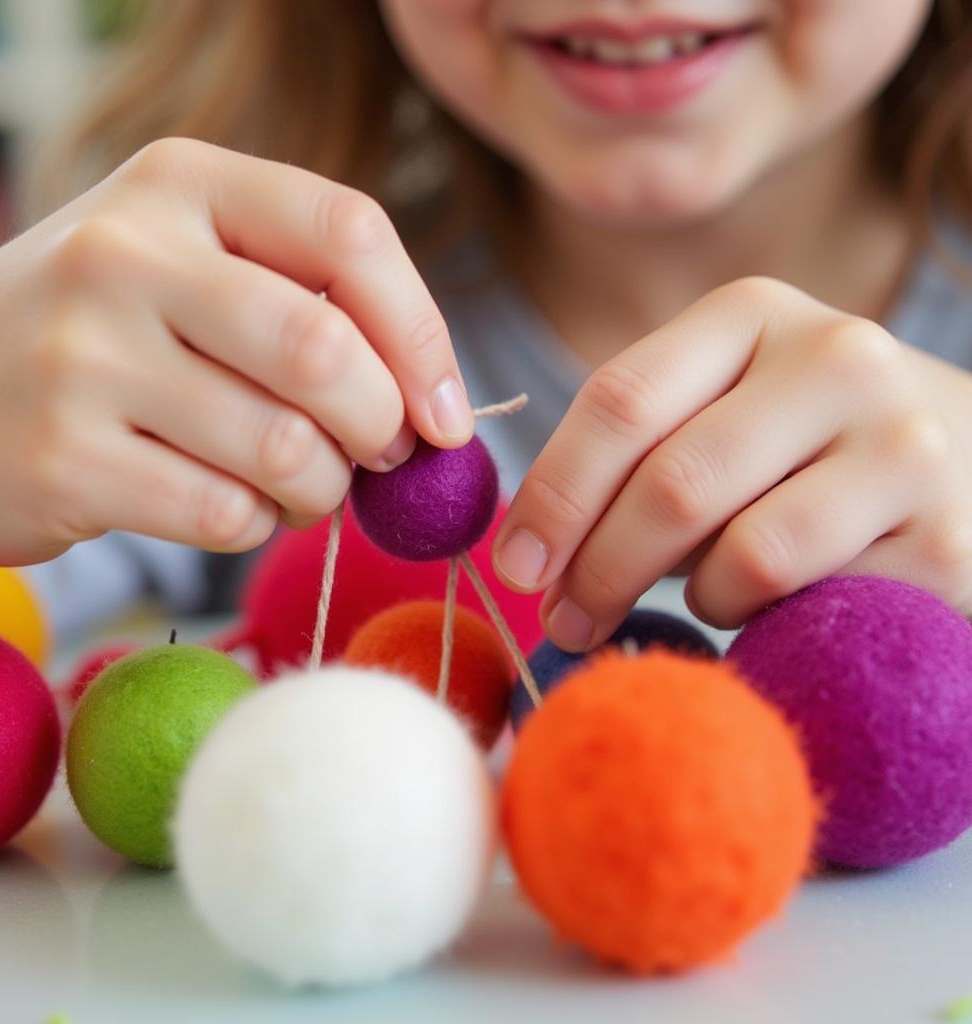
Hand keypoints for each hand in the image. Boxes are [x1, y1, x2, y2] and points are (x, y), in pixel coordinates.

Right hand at [0, 138, 471, 565]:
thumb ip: (309, 302)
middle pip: (324, 351)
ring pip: (284, 449)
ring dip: (322, 490)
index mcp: (182, 183)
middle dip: (383, 427)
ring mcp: (83, 357)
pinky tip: (231, 506)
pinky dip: (254, 527)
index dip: (422, 334)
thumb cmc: (107, 332)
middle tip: (381, 454)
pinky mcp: (63, 459)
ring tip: (301, 484)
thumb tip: (435, 403)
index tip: (447, 413)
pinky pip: (224, 515)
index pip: (349, 232)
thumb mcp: (192, 267)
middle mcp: (126, 254)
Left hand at [494, 277, 971, 648]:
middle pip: (670, 483)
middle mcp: (836, 360)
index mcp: (755, 314)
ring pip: (738, 553)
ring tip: (692, 598)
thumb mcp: (726, 406)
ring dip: (688, 597)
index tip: (514, 565)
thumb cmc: (810, 443)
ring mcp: (901, 446)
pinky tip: (763, 609)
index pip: (619, 401)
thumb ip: (641, 448)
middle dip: (597, 570)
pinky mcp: (944, 540)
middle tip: (564, 621)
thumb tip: (535, 547)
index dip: (552, 495)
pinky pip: (803, 604)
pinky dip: (757, 622)